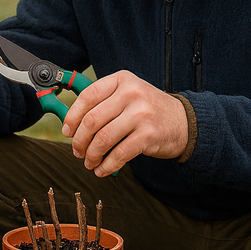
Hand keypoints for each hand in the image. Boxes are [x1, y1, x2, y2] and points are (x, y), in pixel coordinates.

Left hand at [61, 70, 187, 176]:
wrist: (184, 121)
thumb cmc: (148, 109)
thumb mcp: (128, 94)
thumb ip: (103, 102)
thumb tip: (72, 124)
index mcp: (122, 80)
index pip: (88, 96)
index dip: (72, 116)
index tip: (67, 131)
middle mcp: (131, 93)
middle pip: (92, 120)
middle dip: (79, 140)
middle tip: (77, 151)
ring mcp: (140, 114)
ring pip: (103, 138)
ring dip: (91, 155)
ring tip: (89, 162)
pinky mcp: (148, 135)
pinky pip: (119, 154)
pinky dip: (107, 165)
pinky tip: (102, 169)